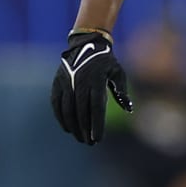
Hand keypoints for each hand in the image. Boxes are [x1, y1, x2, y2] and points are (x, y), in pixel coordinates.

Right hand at [50, 29, 132, 144]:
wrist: (86, 43)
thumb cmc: (106, 61)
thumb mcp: (118, 72)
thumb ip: (122, 91)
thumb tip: (129, 109)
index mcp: (96, 80)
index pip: (96, 107)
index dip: (96, 124)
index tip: (98, 139)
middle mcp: (80, 81)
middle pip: (81, 111)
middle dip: (85, 129)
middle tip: (90, 143)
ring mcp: (66, 82)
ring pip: (67, 109)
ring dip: (73, 126)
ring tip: (80, 138)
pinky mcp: (57, 82)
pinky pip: (57, 104)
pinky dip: (61, 117)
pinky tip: (67, 128)